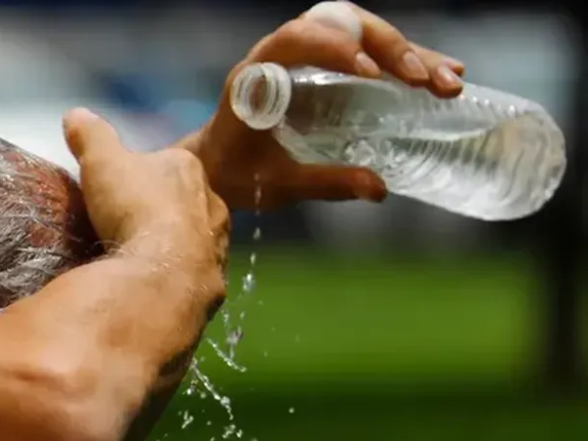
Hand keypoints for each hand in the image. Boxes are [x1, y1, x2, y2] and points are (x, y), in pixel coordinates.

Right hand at [64, 108, 228, 272]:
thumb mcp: (102, 162)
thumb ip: (90, 137)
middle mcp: (212, 202)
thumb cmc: (135, 207)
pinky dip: (179, 274)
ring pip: (196, 238)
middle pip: (186, 200)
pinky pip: (196, 272)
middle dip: (165, 209)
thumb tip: (74, 114)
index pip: (169, 163)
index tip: (126, 187)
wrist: (164, 271)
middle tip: (133, 224)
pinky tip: (159, 282)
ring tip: (146, 257)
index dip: (147, 173)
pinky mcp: (216, 280)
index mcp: (188, 168)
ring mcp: (218, 244)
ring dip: (176, 244)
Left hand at [186, 1, 466, 210]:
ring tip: (450, 81)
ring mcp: (312, 56)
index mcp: (258, 71)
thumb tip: (378, 188)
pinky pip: (372, 52)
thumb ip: (323, 183)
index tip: (369, 74)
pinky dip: (407, 63)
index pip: (298, 38)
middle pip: (344, 26)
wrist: (216, 168)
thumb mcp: (275, 183)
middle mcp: (285, 51)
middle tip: (427, 81)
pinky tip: (442, 78)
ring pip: (366, 34)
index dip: (335, 48)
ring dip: (410, 54)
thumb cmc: (236, 173)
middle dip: (391, 49)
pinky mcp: (331, 69)